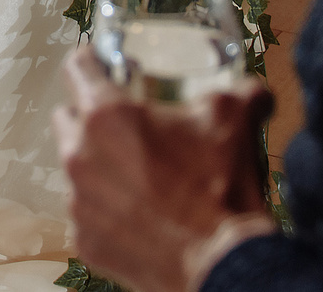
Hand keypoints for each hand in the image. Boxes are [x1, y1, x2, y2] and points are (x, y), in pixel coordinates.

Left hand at [55, 50, 278, 291]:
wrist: (222, 262)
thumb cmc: (221, 187)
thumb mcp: (236, 118)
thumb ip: (240, 91)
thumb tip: (254, 89)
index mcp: (106, 116)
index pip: (77, 68)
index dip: (90, 59)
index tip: (98, 61)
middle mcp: (80, 155)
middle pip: (68, 118)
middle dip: (90, 116)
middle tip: (125, 124)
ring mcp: (78, 201)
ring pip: (76, 168)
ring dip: (99, 165)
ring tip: (138, 174)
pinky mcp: (85, 239)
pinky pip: (87, 213)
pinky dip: (106, 209)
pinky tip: (139, 212)